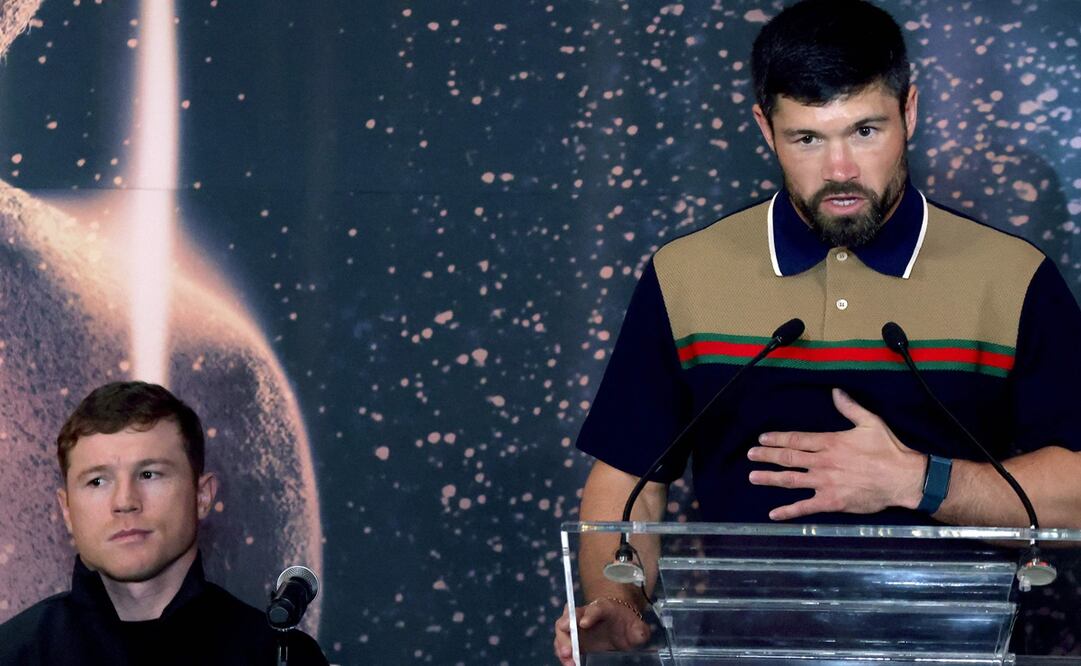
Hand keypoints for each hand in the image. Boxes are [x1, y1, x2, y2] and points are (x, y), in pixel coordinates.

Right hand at [553, 598, 649, 665]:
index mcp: (603, 607)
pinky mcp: (573, 639)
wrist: (619, 625)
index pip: (595, 607)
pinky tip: (569, 664)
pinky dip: (562, 654)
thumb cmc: (627, 624)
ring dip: (561, 645)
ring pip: (562, 630)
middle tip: (568, 648)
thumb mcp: (636, 627)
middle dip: (566, 629)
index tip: (584, 624)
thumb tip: (639, 635)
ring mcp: (576, 626)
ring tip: (568, 660)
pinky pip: (562, 644)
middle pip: (570, 616)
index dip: (589, 614)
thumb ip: (639, 631)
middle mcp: (585, 613)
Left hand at [748, 388, 925, 519]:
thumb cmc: (888, 450)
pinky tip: (774, 513)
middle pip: (788, 458)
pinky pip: (805, 507)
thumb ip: (850, 408)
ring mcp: (825, 483)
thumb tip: (836, 392)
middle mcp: (822, 462)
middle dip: (766, 456)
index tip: (762, 439)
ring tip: (753, 477)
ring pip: (791, 480)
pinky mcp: (831, 501)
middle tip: (750, 455)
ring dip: (770, 478)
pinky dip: (788, 511)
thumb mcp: (870, 422)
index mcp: (829, 442)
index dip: (777, 439)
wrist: (903, 478)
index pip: (796, 439)